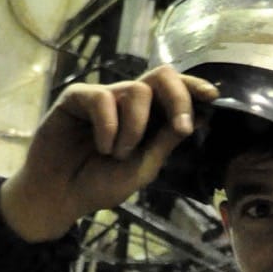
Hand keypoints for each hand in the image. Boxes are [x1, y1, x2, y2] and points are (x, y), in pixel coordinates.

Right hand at [0, 65, 218, 241]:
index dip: (193, 88)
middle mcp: (127, 102)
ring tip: (117, 154)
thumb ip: (164, 143)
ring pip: (136, 91)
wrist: (60, 195)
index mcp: (147, 118)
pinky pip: (103, 99)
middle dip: (178, 97)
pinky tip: (101, 147)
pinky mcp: (77, 98)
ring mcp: (103, 97)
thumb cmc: (99, 184)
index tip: (212, 97)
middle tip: (181, 125)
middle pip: (161, 76)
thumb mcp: (142, 168)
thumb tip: (196, 118)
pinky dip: (109, 128)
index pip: (174, 92)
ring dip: (134, 129)